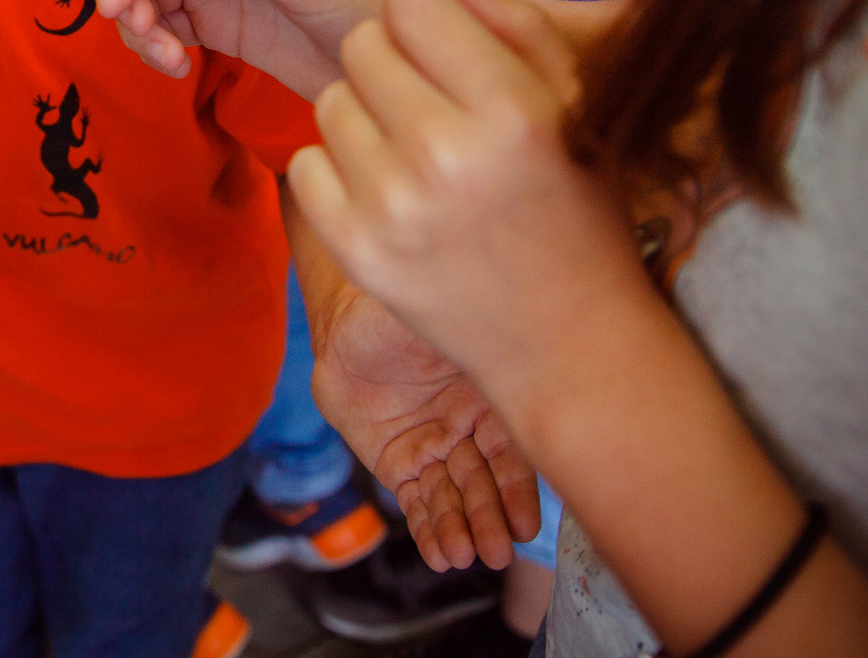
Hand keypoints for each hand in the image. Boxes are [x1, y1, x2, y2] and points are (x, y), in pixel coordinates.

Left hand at [289, 0, 650, 424]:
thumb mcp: (576, 109)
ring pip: (328, 102)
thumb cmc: (580, 213)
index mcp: (510, 110)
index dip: (424, 21)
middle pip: (361, 46)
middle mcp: (444, 154)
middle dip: (391, 64)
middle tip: (431, 108)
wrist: (571, 345)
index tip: (445, 55)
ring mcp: (391, 207)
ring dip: (364, 117)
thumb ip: (513, 27)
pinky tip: (388, 194)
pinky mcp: (354, 251)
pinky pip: (306, 165)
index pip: (411, 3)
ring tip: (415, 156)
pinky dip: (338, 173)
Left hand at [305, 269, 540, 570]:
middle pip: (484, 481)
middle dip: (489, 518)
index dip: (519, 489)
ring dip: (459, 529)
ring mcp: (433, 447)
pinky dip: (428, 528)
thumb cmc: (394, 310)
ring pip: (451, 496)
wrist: (342, 323)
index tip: (526, 524)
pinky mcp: (398, 463)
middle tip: (497, 552)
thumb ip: (468, 338)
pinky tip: (439, 555)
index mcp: (488, 396)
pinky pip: (416, 500)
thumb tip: (507, 333)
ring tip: (463, 557)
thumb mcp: (435, 320)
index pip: (513, 450)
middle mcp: (468, 428)